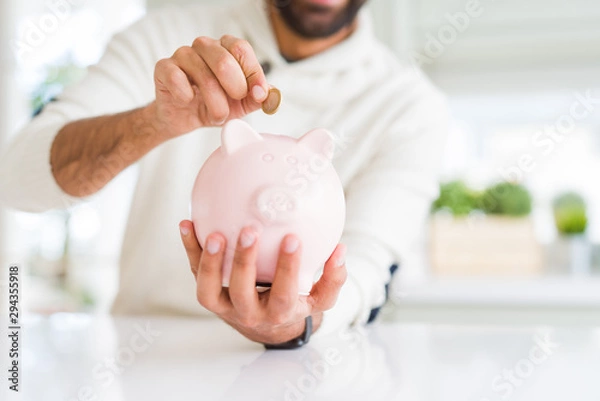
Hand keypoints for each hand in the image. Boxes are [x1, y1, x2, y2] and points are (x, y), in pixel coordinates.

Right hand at [150, 35, 269, 138]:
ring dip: (215, 104)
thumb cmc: (213, 104)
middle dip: (235, 90)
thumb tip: (271, 95)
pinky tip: (189, 101)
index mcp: (225, 48)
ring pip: (204, 76)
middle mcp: (204, 46)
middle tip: (235, 105)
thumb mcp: (242, 104)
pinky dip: (187, 96)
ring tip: (217, 115)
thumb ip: (259, 98)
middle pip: (224, 60)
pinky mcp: (164, 68)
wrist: (185, 119)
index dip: (253, 74)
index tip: (258, 95)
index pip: (241, 49)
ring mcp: (182, 55)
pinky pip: (177, 79)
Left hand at [179, 220, 347, 343]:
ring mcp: (224, 305)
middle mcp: (249, 313)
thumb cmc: (295, 303)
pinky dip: (190, 249)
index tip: (292, 238)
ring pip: (210, 291)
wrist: (266, 326)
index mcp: (279, 312)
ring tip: (215, 234)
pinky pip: (195, 272)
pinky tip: (187, 223)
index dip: (287, 268)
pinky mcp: (209, 293)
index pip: (283, 292)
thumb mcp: (319, 298)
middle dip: (245, 262)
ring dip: (210, 263)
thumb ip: (333, 278)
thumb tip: (340, 249)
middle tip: (250, 230)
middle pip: (243, 292)